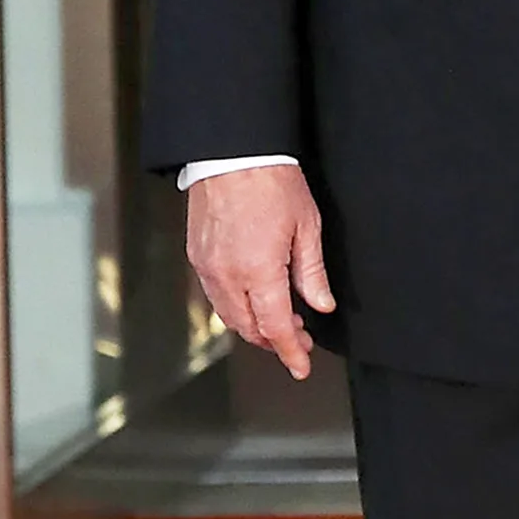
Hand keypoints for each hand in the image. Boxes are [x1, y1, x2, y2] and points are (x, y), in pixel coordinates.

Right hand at [186, 162, 335, 379]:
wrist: (231, 152)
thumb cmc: (271, 181)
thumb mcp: (307, 227)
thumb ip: (312, 273)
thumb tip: (320, 304)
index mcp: (259, 271)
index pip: (276, 328)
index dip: (290, 353)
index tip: (302, 367)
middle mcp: (228, 275)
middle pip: (250, 328)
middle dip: (275, 341)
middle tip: (299, 340)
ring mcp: (208, 267)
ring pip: (230, 316)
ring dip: (255, 326)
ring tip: (282, 319)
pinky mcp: (197, 256)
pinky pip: (216, 296)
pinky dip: (236, 308)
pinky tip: (255, 299)